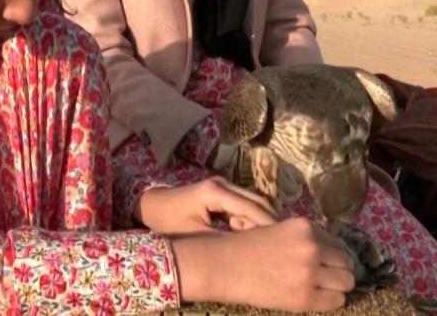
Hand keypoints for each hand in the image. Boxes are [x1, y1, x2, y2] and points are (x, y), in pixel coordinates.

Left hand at [137, 176, 276, 235]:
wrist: (152, 206)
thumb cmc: (170, 223)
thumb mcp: (197, 237)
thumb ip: (226, 241)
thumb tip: (255, 252)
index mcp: (216, 192)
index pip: (252, 208)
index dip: (269, 225)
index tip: (284, 244)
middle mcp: (223, 184)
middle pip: (258, 202)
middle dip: (270, 223)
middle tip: (280, 246)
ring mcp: (223, 186)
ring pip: (253, 203)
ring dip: (259, 222)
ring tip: (263, 245)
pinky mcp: (222, 192)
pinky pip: (244, 205)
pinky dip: (250, 220)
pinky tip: (249, 238)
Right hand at [171, 217, 355, 310]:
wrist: (222, 266)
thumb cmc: (244, 248)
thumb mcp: (277, 231)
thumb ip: (303, 238)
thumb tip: (332, 252)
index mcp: (305, 227)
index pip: (337, 244)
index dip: (332, 256)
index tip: (324, 264)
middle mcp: (311, 247)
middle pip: (347, 263)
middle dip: (338, 271)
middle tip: (324, 279)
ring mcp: (309, 272)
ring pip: (347, 282)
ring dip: (337, 286)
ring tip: (321, 289)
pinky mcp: (304, 296)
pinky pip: (336, 301)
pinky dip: (330, 301)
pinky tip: (315, 298)